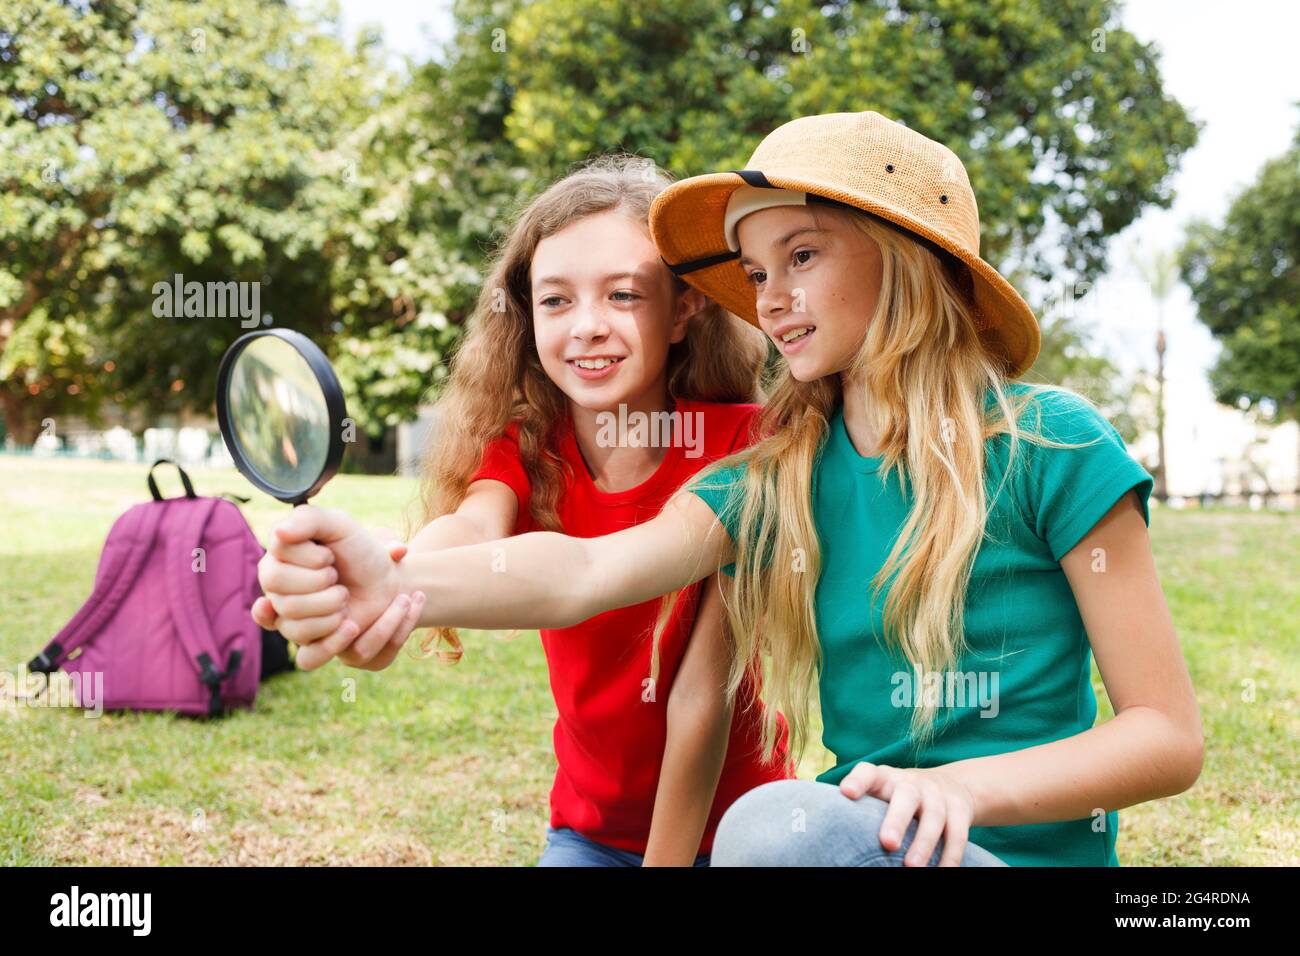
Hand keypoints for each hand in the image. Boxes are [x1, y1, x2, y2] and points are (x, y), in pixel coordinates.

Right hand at [253, 505, 411, 669]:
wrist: (391, 580)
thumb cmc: (361, 550)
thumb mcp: (339, 524)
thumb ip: (308, 519)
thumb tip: (279, 532)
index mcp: (276, 566)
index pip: (273, 575)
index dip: (309, 565)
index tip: (330, 557)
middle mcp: (278, 597)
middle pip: (285, 605)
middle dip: (323, 590)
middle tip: (340, 580)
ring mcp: (293, 624)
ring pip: (296, 631)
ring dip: (333, 612)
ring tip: (348, 599)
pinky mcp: (314, 647)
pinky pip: (307, 659)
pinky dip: (332, 643)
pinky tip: (350, 625)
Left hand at [838, 762, 976, 866]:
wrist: (951, 785)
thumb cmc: (899, 798)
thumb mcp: (882, 793)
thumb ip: (863, 808)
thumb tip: (830, 839)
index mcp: (885, 778)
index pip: (868, 773)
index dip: (857, 781)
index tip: (846, 793)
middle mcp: (912, 783)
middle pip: (905, 797)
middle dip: (896, 820)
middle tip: (886, 843)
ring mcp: (937, 795)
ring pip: (934, 818)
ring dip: (924, 844)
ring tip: (911, 867)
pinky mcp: (959, 810)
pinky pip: (958, 834)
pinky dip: (950, 856)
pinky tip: (942, 872)